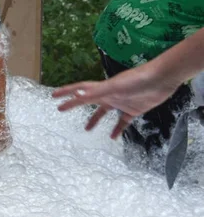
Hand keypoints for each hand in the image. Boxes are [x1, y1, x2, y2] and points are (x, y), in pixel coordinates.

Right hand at [52, 62, 176, 138]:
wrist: (162, 79)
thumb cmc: (138, 80)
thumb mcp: (115, 87)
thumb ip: (97, 92)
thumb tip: (78, 95)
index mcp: (102, 89)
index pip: (80, 90)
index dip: (66, 92)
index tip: (54, 96)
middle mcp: (109, 95)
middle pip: (88, 100)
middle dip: (75, 104)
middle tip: (62, 109)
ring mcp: (121, 102)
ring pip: (104, 112)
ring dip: (95, 119)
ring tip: (87, 129)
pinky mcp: (133, 109)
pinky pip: (122, 121)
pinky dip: (117, 129)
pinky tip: (114, 137)